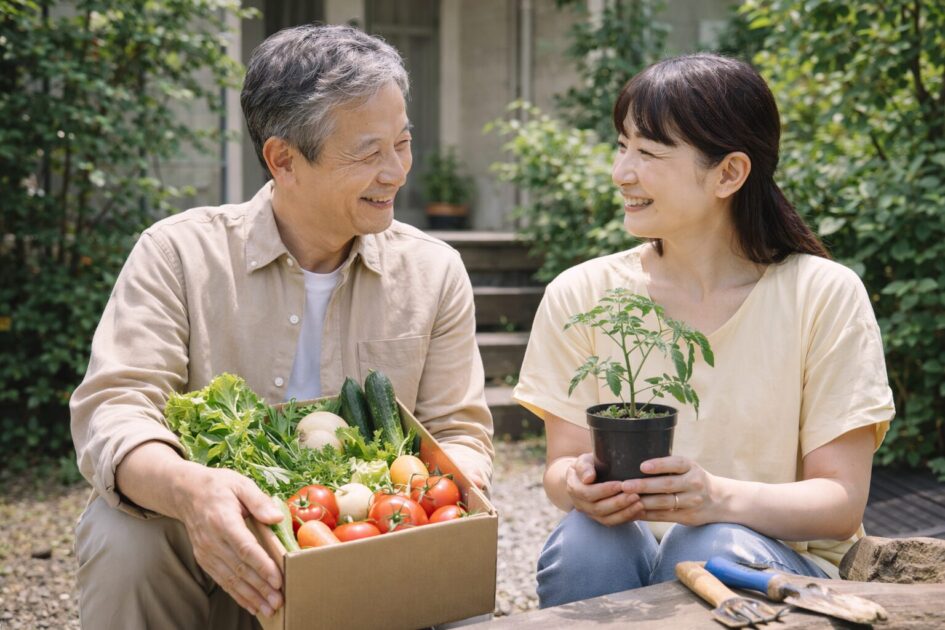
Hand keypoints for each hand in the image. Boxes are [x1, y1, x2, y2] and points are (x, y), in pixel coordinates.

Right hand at [171, 463, 284, 616]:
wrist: (186, 492)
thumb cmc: (219, 486)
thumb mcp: (240, 484)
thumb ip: (258, 501)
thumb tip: (276, 516)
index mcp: (223, 520)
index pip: (245, 547)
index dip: (262, 565)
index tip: (277, 578)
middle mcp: (212, 540)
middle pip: (239, 568)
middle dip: (260, 587)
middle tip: (278, 600)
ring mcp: (206, 552)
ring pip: (231, 579)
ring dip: (251, 596)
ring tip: (269, 608)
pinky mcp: (204, 559)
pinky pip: (222, 580)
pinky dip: (237, 595)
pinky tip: (251, 605)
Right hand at [566, 453, 643, 525]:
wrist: (585, 477)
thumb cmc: (587, 466)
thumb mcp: (583, 461)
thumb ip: (584, 467)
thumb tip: (588, 478)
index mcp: (574, 488)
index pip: (588, 493)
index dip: (604, 490)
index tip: (621, 484)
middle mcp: (580, 504)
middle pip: (598, 508)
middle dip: (618, 503)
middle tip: (635, 495)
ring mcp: (590, 514)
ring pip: (606, 519)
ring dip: (624, 513)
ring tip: (640, 504)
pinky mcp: (601, 519)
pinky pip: (613, 522)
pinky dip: (627, 518)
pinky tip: (640, 511)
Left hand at [619, 455, 717, 525]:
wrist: (719, 500)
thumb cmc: (692, 478)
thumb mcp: (687, 467)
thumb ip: (668, 465)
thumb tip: (634, 464)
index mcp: (691, 467)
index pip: (676, 464)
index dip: (659, 465)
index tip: (642, 466)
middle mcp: (694, 484)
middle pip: (667, 485)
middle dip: (644, 485)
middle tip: (625, 485)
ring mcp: (692, 502)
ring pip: (664, 502)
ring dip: (643, 501)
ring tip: (625, 498)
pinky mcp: (688, 517)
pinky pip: (664, 516)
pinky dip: (647, 514)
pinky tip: (633, 511)